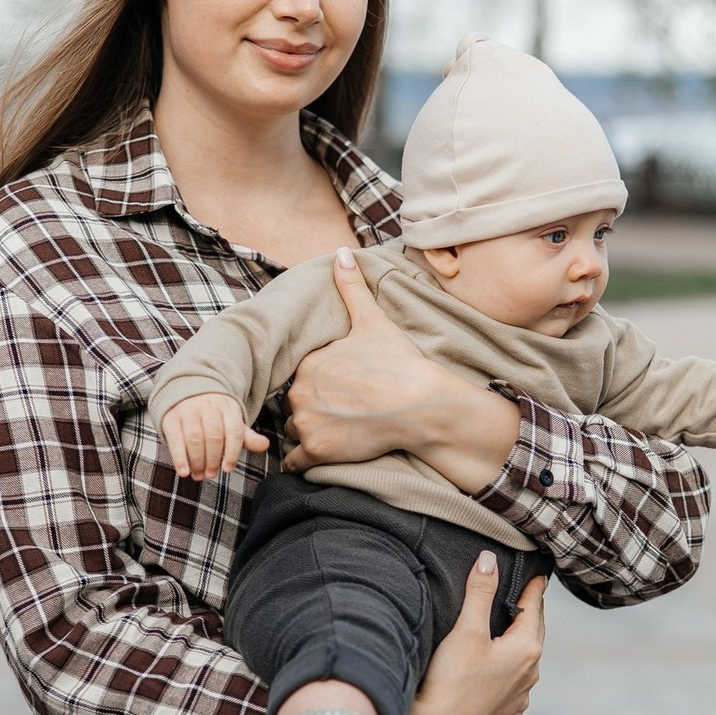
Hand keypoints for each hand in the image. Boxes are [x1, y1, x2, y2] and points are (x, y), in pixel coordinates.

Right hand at [161, 394, 268, 479]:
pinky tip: (184, 472)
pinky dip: (180, 458)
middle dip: (213, 460)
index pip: (234, 432)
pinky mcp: (171, 417)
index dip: (232, 453)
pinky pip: (175, 440)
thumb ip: (246, 436)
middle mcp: (208, 406)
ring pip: (195, 439)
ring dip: (198, 461)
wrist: (187, 390)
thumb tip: (265, 445)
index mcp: (228, 407)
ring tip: (199, 475)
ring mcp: (189, 411)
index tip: (228, 469)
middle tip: (211, 474)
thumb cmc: (214, 414)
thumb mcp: (231, 422)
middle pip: (213, 437)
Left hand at [284, 248, 520, 486]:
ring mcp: (306, 423)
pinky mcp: (316, 451)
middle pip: (296, 404)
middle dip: (312, 407)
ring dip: (308, 433)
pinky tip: (318, 454)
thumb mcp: (373, 321)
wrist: (421, 404)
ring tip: (336, 430)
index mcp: (309, 363)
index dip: (320, 383)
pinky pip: (295, 462)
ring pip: (295, 431)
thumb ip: (352, 288)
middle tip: (341, 411)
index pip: (303, 377)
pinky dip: (301, 461)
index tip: (340, 388)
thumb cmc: (400, 363)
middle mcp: (299, 392)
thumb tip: (341, 252)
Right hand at [401, 553, 547, 714]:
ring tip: (510, 634)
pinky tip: (496, 674)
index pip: (534, 607)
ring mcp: (519, 700)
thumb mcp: (466, 629)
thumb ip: (480, 593)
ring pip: (524, 664)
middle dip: (530, 615)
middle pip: (533, 635)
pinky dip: (508, 676)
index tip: (540, 574)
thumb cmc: (451, 679)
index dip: (534, 588)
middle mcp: (530, 675)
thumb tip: (490, 560)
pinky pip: (513, 690)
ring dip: (518, 648)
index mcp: (526, 649)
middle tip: (528, 598)